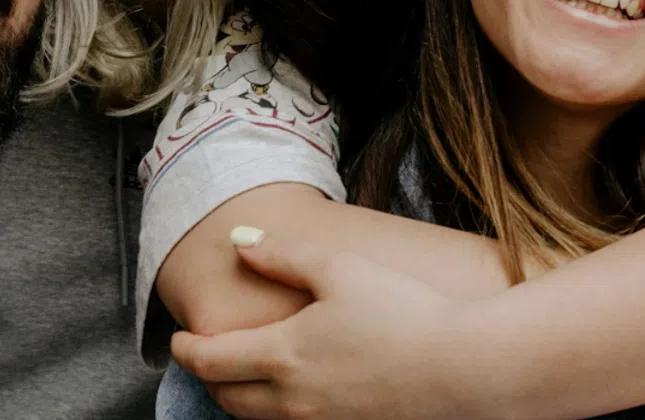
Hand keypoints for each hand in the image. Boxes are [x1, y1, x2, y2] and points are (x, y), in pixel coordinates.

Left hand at [170, 228, 471, 419]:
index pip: (209, 361)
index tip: (179, 340)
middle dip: (209, 379)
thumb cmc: (405, 313)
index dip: (185, 350)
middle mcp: (292, 401)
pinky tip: (296, 394)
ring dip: (242, 400)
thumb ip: (283, 254)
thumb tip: (239, 241)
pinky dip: (280, 415)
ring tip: (247, 377)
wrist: (465, 369)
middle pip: (227, 400)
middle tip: (208, 358)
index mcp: (282, 356)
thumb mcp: (339, 268)